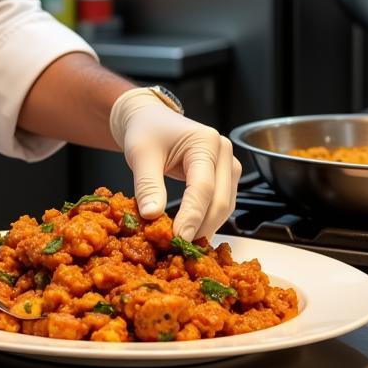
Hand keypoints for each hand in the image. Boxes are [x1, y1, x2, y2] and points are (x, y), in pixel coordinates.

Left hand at [109, 90, 240, 240]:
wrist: (149, 118)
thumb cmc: (145, 130)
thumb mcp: (140, 153)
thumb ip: (147, 184)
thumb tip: (152, 216)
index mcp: (205, 141)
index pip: (203, 187)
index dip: (192, 216)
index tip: (179, 239)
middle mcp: (223, 151)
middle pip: (220, 200)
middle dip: (201, 226)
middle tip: (180, 248)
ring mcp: (228, 164)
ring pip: (225, 206)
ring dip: (206, 226)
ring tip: (184, 244)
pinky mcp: (225, 176)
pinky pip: (221, 203)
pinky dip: (207, 219)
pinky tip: (191, 232)